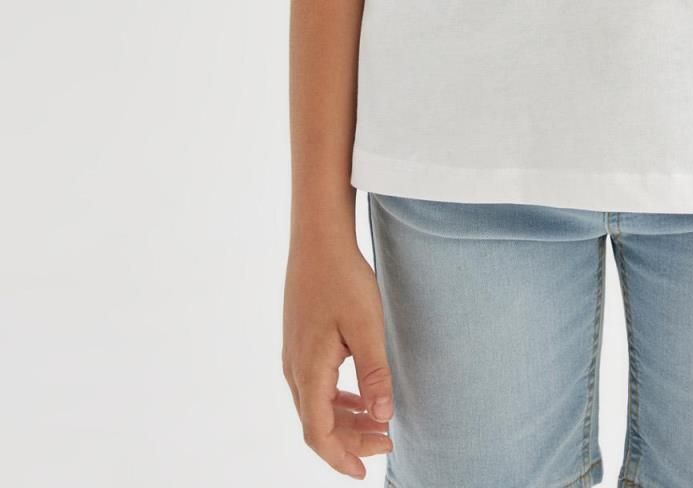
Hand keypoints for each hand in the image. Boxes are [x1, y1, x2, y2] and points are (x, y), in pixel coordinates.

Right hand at [282, 232, 394, 478]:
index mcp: (308, 370)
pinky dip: (338, 400)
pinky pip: (316, 386)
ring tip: (379, 425)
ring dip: (345, 421)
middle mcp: (295, 368)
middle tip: (387, 443)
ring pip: (316, 405)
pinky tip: (360, 397)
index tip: (365, 471)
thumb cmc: (343, 278)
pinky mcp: (301, 341)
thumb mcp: (366, 326)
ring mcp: (295, 354)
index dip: (341, 457)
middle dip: (351, 441)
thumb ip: (374, 374)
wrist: (318, 238)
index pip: (318, 433)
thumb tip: (382, 418)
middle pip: (317, 423)